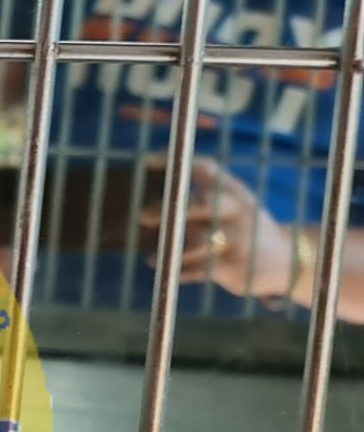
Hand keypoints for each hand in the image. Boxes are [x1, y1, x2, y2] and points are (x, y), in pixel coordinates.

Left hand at [138, 158, 302, 300]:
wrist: (288, 259)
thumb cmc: (244, 227)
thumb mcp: (231, 202)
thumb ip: (200, 192)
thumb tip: (151, 186)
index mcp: (232, 190)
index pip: (206, 168)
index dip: (176, 164)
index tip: (145, 161)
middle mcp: (237, 210)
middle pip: (204, 204)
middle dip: (172, 208)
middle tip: (143, 216)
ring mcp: (239, 239)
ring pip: (198, 241)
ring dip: (170, 248)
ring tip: (151, 256)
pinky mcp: (236, 266)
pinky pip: (200, 269)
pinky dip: (178, 270)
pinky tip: (164, 268)